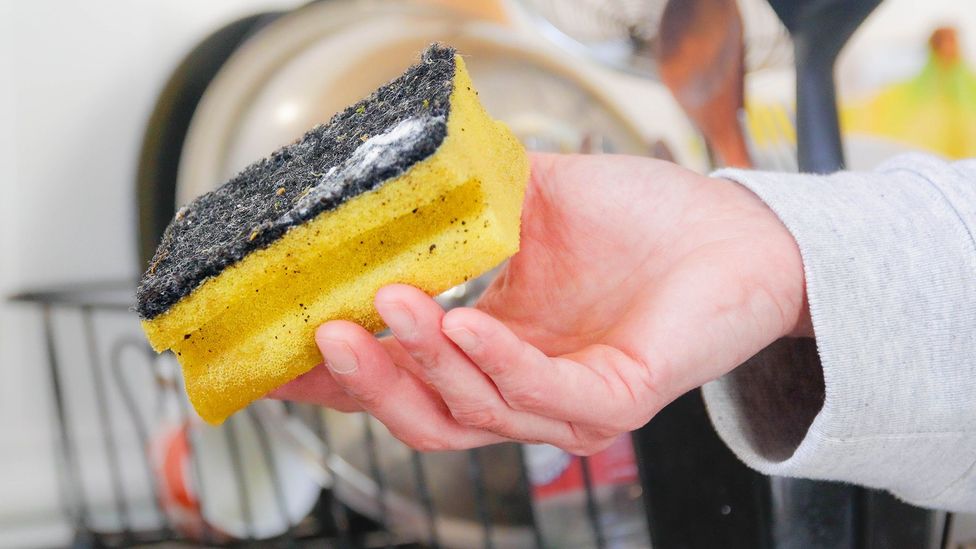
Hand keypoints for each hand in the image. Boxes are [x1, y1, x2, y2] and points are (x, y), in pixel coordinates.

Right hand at [271, 153, 808, 453]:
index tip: (278, 353)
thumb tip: (388, 171)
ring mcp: (571, 403)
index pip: (406, 380)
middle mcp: (527, 389)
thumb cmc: (644, 219)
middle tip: (318, 335)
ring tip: (389, 304)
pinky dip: (496, 359)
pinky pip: (544, 393)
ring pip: (474, 411)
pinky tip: (464, 323)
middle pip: (425, 417)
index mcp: (498, 352)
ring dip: (423, 361)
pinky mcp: (618, 397)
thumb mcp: (531, 202)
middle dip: (367, 383)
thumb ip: (464, 198)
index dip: (340, 379)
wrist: (736, 227)